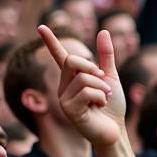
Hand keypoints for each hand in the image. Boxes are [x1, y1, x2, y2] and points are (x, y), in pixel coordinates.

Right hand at [38, 25, 125, 146]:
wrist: (116, 130)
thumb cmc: (112, 107)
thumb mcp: (111, 77)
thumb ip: (106, 56)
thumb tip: (103, 31)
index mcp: (73, 78)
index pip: (60, 56)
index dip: (50, 41)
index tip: (40, 26)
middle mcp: (64, 87)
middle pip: (72, 61)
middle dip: (93, 68)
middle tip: (104, 80)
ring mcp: (64, 99)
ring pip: (83, 78)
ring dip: (102, 87)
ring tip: (104, 99)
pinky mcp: (69, 110)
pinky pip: (86, 92)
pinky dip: (100, 97)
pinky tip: (99, 107)